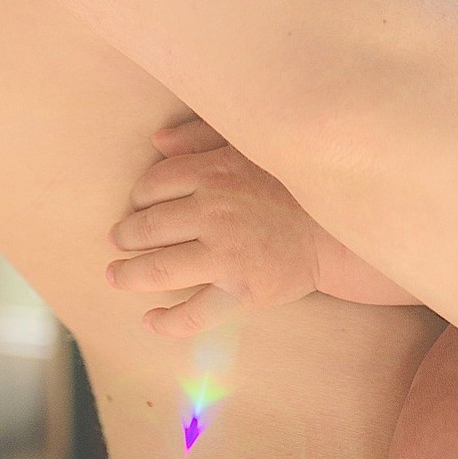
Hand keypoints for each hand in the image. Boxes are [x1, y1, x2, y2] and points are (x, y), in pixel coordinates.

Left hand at [106, 116, 323, 337]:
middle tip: (118, 242)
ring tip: (116, 276)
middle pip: (148, 228)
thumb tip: (156, 142)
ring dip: (128, 276)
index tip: (136, 207)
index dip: (137, 198)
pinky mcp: (241, 292)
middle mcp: (211, 212)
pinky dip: (166, 322)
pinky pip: (193, 315)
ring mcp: (224, 255)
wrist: (341, 225)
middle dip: (125, 237)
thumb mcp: (248, 143)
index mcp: (211, 173)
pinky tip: (151, 320)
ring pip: (158, 270)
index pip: (152, 186)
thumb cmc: (293, 179)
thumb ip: (201, 136)